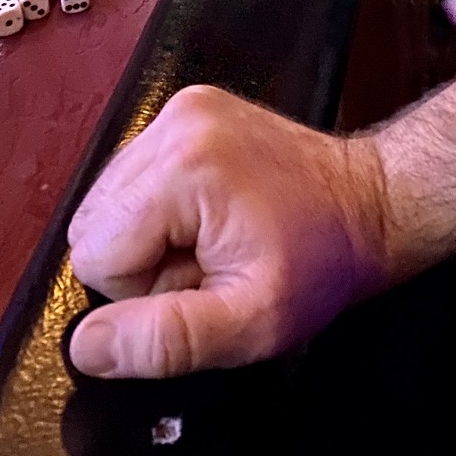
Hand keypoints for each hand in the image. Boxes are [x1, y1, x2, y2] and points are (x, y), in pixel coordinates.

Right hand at [67, 85, 386, 378]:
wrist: (368, 202)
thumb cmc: (321, 260)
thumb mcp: (248, 323)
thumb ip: (163, 340)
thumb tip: (87, 347)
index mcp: (184, 165)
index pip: (94, 254)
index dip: (144, 290)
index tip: (203, 279)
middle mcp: (174, 121)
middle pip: (94, 223)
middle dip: (144, 260)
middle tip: (210, 262)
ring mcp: (180, 108)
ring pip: (109, 201)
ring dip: (152, 235)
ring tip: (214, 238)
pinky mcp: (187, 110)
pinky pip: (134, 178)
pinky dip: (162, 208)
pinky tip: (211, 215)